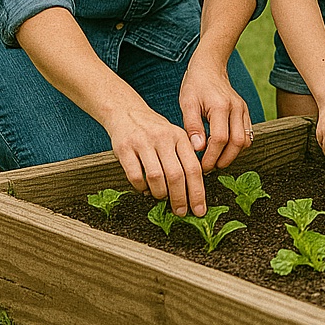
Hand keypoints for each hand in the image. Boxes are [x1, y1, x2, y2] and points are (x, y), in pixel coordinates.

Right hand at [107, 102, 206, 216]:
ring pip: (156, 177)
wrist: (127, 112)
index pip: (194, 168)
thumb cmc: (156, 131)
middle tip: (181, 212)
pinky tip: (144, 190)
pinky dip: (141, 188)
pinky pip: (135, 175)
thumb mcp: (175, 137)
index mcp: (180, 137)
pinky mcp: (125, 148)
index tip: (199, 209)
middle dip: (180, 198)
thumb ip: (185, 158)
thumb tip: (193, 190)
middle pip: (176, 175)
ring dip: (160, 193)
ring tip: (162, 198)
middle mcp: (164, 139)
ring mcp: (143, 143)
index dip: (198, 191)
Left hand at [180, 53, 252, 172]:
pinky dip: (237, 146)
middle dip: (224, 159)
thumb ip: (193, 126)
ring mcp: (243, 110)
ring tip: (216, 160)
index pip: (221, 139)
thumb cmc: (195, 85)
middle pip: (238, 143)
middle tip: (210, 168)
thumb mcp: (187, 104)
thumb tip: (198, 149)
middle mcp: (237, 108)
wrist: (210, 67)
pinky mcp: (245, 112)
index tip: (202, 167)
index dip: (212, 156)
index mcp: (221, 106)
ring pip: (246, 140)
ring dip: (233, 155)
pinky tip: (223, 150)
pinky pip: (248, 134)